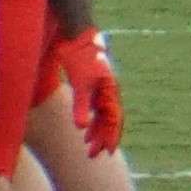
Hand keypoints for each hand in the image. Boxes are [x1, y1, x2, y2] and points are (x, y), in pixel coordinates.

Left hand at [53, 28, 122, 155]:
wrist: (78, 36)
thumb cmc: (81, 58)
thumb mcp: (80, 83)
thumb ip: (81, 105)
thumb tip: (81, 128)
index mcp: (109, 93)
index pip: (112, 121)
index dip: (110, 137)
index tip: (106, 152)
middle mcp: (108, 92)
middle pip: (109, 120)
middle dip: (102, 138)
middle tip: (93, 154)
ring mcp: (101, 87)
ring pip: (102, 114)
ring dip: (96, 129)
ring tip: (88, 143)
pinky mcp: (92, 83)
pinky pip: (95, 105)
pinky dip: (90, 117)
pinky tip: (84, 125)